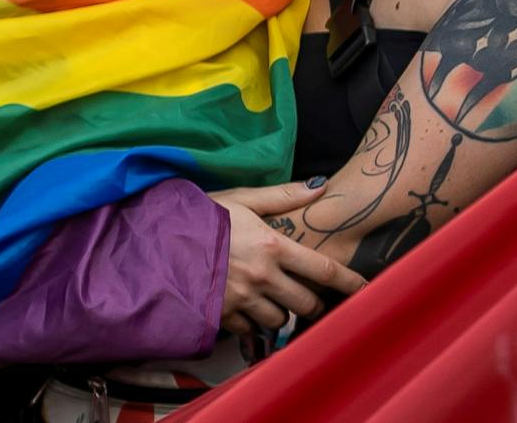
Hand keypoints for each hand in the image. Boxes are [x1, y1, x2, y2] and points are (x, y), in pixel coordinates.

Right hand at [208, 182, 366, 335]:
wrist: (151, 242)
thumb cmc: (199, 216)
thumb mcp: (241, 198)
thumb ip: (283, 196)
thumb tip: (320, 186)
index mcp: (273, 246)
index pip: (323, 270)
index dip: (349, 282)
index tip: (365, 289)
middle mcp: (261, 277)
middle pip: (305, 304)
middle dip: (312, 303)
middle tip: (310, 297)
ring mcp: (240, 300)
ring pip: (279, 320)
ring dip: (282, 313)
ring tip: (273, 299)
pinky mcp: (219, 317)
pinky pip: (248, 331)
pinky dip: (253, 324)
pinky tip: (246, 309)